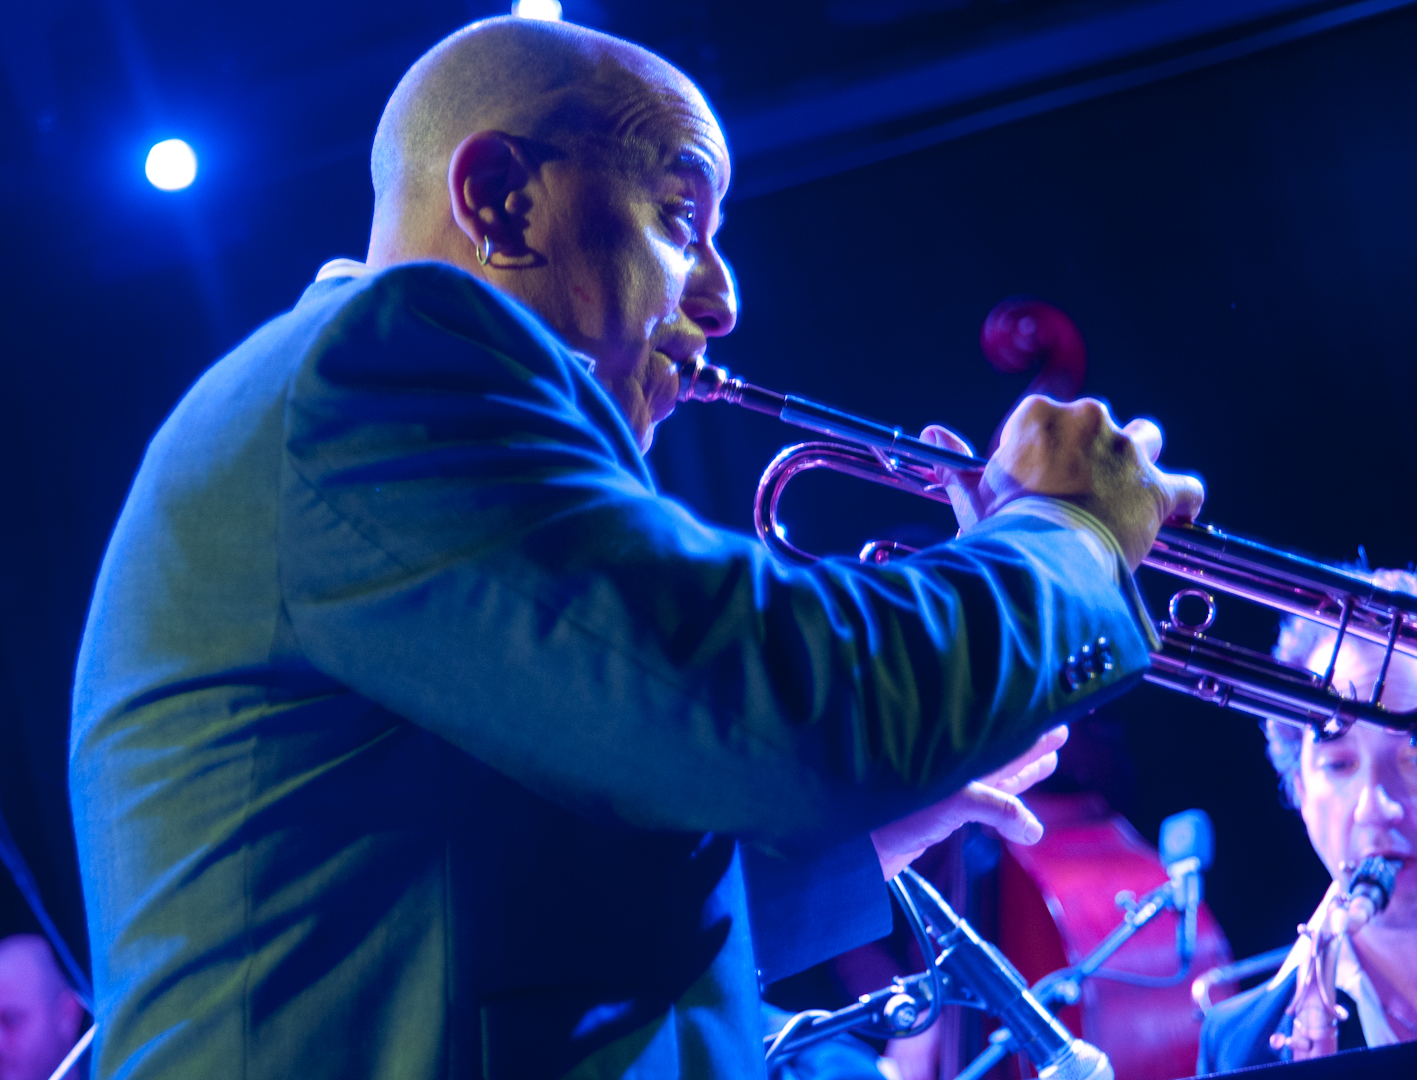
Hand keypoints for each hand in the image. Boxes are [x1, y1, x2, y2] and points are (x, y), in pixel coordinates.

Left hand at [870, 726, 1067, 879]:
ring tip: (1051, 758)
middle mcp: (957, 769)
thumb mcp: (952, 802)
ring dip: (1025, 771)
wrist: (860, 852)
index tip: (1053, 709)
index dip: (1025, 724)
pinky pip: (988, 806)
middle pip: (1003, 752)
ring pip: (999, 777)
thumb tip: (1034, 829)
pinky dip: (1008, 810)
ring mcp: (951, 792)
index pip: (1000, 734)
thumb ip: (996, 807)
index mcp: (957, 755)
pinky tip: (1024, 821)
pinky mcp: (946, 815)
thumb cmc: (895, 816)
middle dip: (1031, 743)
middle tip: (1061, 729)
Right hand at [922, 396, 1204, 570]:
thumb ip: (957, 463)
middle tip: (1076, 489)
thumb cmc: (1004, 527)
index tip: (1041, 475)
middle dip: (1092, 450)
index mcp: (1039, 415)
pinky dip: (1182, 501)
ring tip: (1126, 492)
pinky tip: (1177, 515)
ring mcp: (1128, 452)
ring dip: (1138, 462)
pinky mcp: (1159, 487)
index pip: (1049, 417)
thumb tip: (932, 433)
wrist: (1045, 560)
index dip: (1047, 448)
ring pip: (1147, 439)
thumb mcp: (973, 495)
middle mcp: (1089, 419)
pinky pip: (1187, 486)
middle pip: (1099, 423)